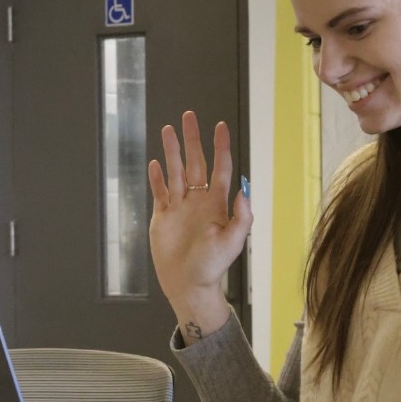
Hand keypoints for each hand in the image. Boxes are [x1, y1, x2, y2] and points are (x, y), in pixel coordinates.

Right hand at [148, 112, 251, 341]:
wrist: (188, 284)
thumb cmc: (212, 266)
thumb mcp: (233, 242)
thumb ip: (241, 216)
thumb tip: (244, 189)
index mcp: (217, 203)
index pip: (219, 167)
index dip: (220, 147)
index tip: (220, 126)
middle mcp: (198, 200)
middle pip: (195, 162)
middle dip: (192, 139)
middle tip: (188, 116)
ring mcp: (179, 207)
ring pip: (175, 172)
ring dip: (172, 151)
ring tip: (168, 130)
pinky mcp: (162, 217)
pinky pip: (159, 192)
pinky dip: (157, 177)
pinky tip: (156, 163)